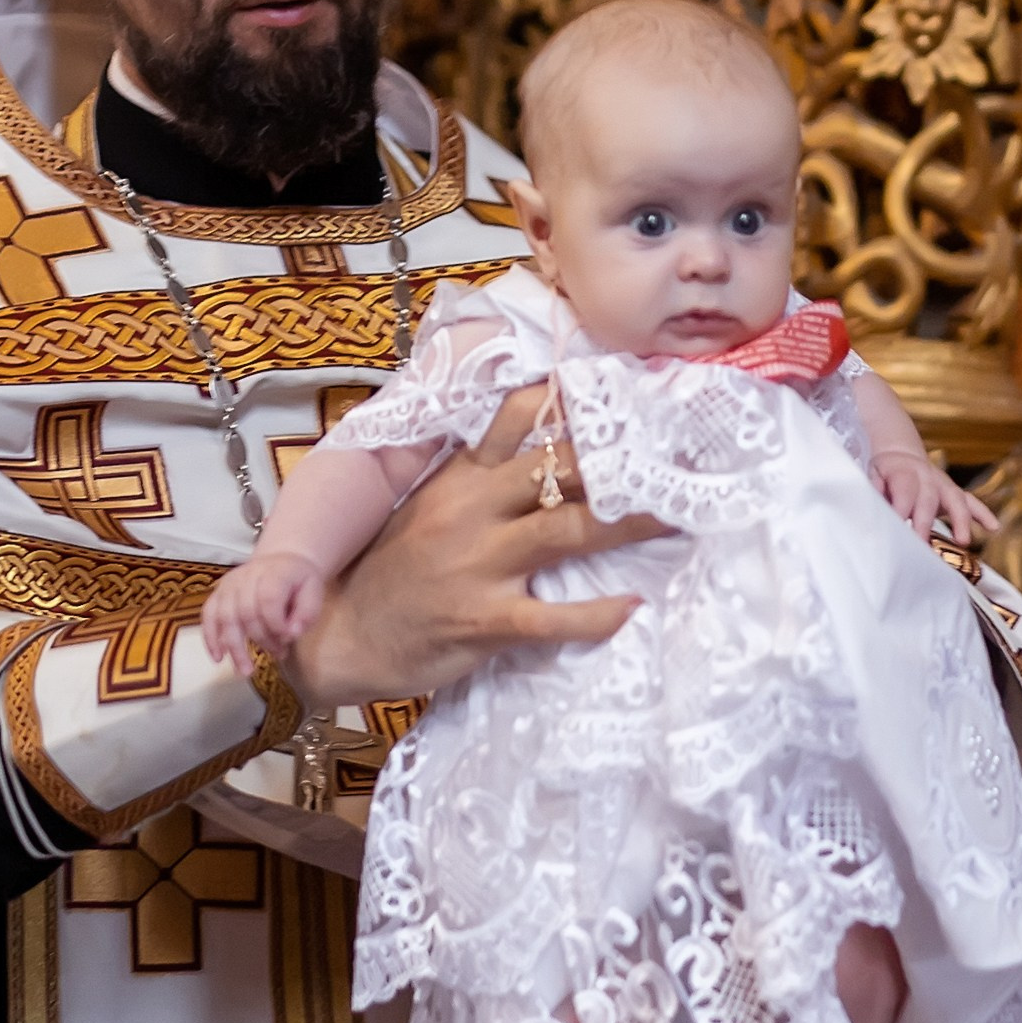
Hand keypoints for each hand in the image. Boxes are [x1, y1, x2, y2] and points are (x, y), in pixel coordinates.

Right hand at [201, 554, 324, 669]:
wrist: (281, 561)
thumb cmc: (298, 583)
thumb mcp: (314, 592)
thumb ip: (307, 613)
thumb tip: (291, 634)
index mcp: (273, 572)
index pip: (268, 599)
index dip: (277, 624)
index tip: (289, 639)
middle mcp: (246, 576)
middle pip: (246, 612)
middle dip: (262, 640)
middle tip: (278, 655)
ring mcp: (229, 584)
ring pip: (225, 618)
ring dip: (235, 648)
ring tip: (245, 671)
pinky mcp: (218, 593)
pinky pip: (208, 615)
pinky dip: (211, 638)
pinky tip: (218, 658)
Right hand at [286, 399, 663, 704]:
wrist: (339, 634)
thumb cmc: (392, 573)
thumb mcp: (427, 505)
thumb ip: (479, 475)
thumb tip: (550, 448)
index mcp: (460, 476)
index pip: (518, 417)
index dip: (575, 400)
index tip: (630, 388)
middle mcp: (471, 509)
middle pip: (560, 469)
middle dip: (624, 460)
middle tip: (682, 453)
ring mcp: (477, 564)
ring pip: (567, 531)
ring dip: (630, 522)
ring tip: (681, 515)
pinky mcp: (482, 620)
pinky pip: (551, 617)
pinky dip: (596, 615)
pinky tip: (632, 608)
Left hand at [874, 448, 996, 549]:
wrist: (899, 454)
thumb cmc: (883, 471)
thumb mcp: (872, 474)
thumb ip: (874, 489)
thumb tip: (873, 505)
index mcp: (904, 472)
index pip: (904, 492)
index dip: (901, 509)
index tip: (897, 529)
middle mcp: (927, 476)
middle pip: (929, 500)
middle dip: (925, 523)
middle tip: (922, 545)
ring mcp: (943, 484)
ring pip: (956, 500)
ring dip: (960, 521)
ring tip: (963, 541)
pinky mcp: (953, 492)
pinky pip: (971, 502)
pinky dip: (983, 514)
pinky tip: (994, 528)